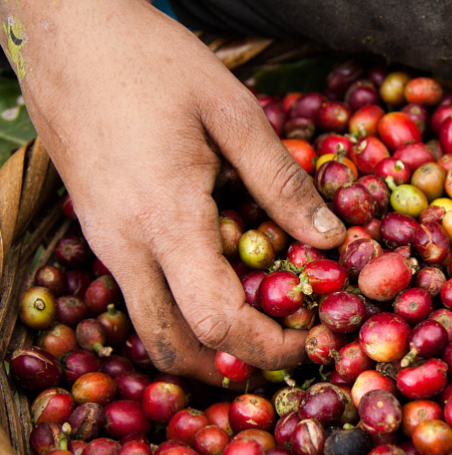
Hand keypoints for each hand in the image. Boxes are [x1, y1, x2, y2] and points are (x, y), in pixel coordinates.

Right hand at [12, 0, 344, 383]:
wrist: (63, 29)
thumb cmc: (151, 60)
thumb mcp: (231, 110)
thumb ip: (281, 182)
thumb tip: (331, 239)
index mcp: (165, 217)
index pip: (218, 320)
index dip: (268, 346)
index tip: (310, 340)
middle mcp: (125, 245)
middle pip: (176, 347)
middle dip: (235, 367)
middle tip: (286, 351)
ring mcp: (103, 242)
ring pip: (151, 327)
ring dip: (204, 348)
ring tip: (259, 331)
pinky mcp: (97, 232)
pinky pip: (140, 296)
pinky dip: (182, 313)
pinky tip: (221, 286)